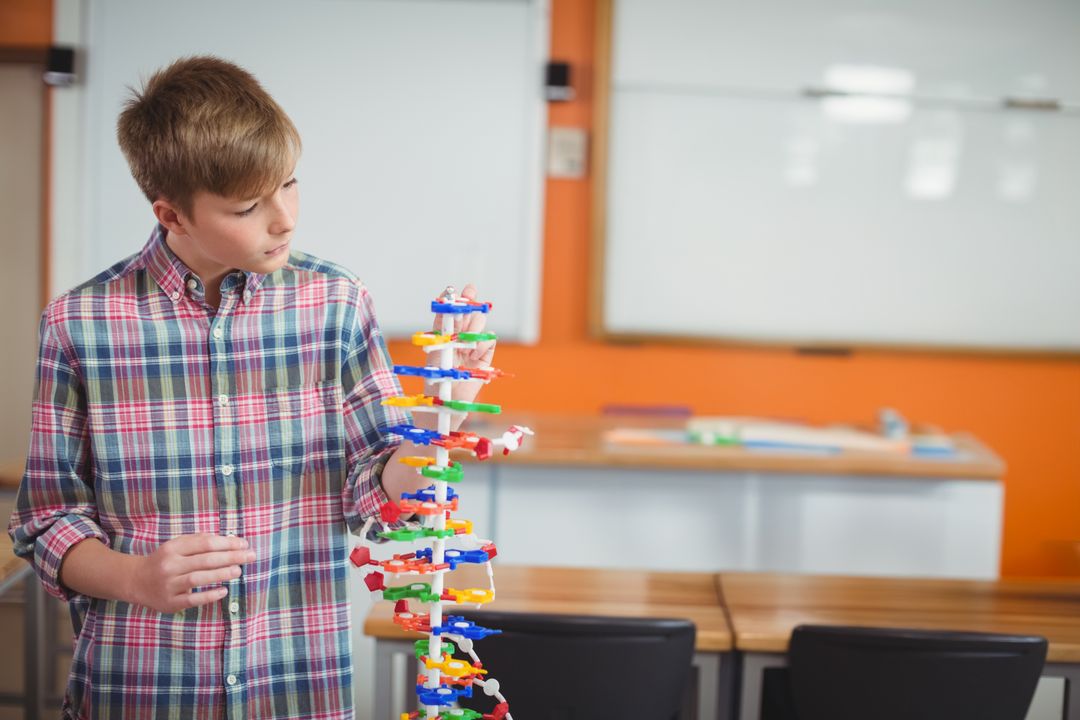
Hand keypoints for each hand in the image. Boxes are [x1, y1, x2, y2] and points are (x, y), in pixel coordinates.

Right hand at [129, 533, 254, 613]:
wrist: (135, 581)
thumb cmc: (164, 561)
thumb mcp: (176, 545)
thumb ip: (198, 541)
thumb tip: (228, 539)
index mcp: (173, 548)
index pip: (205, 543)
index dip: (227, 543)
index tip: (244, 544)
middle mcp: (170, 565)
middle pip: (205, 560)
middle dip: (230, 557)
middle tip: (250, 556)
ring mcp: (169, 585)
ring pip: (198, 578)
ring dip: (221, 574)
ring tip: (238, 571)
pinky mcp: (170, 602)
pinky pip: (192, 600)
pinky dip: (209, 596)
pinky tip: (223, 591)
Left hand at [431, 283, 495, 404]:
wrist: (448, 399)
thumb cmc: (437, 375)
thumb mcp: (438, 345)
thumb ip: (445, 323)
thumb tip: (451, 301)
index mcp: (443, 334)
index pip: (451, 311)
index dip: (456, 298)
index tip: (459, 288)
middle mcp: (458, 337)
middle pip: (468, 313)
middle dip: (469, 302)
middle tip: (471, 292)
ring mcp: (472, 346)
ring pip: (480, 323)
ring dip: (475, 327)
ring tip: (466, 342)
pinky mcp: (484, 356)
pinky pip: (490, 340)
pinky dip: (483, 344)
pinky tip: (474, 354)